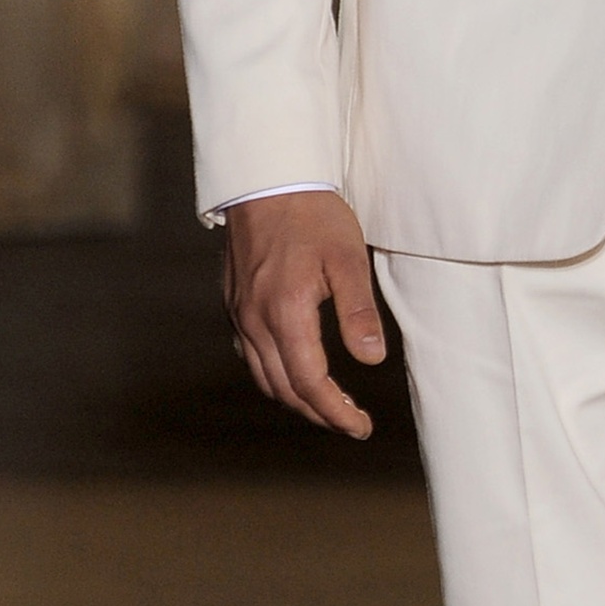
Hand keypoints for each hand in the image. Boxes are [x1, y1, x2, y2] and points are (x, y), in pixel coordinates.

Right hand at [225, 193, 385, 438]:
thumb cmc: (312, 213)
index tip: (361, 427)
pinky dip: (274, 374)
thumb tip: (371, 359)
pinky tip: (294, 370)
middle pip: (284, 389)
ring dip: (295, 398)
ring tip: (328, 405)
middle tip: (352, 422)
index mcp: (285, 312)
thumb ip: (358, 312)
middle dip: (319, 413)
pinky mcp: (233, 303)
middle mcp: (254, 320)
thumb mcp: (347, 258)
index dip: (336, 412)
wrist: (266, 178)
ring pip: (263, 376)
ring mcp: (238, 313)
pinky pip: (249, 355)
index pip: (310, 383)